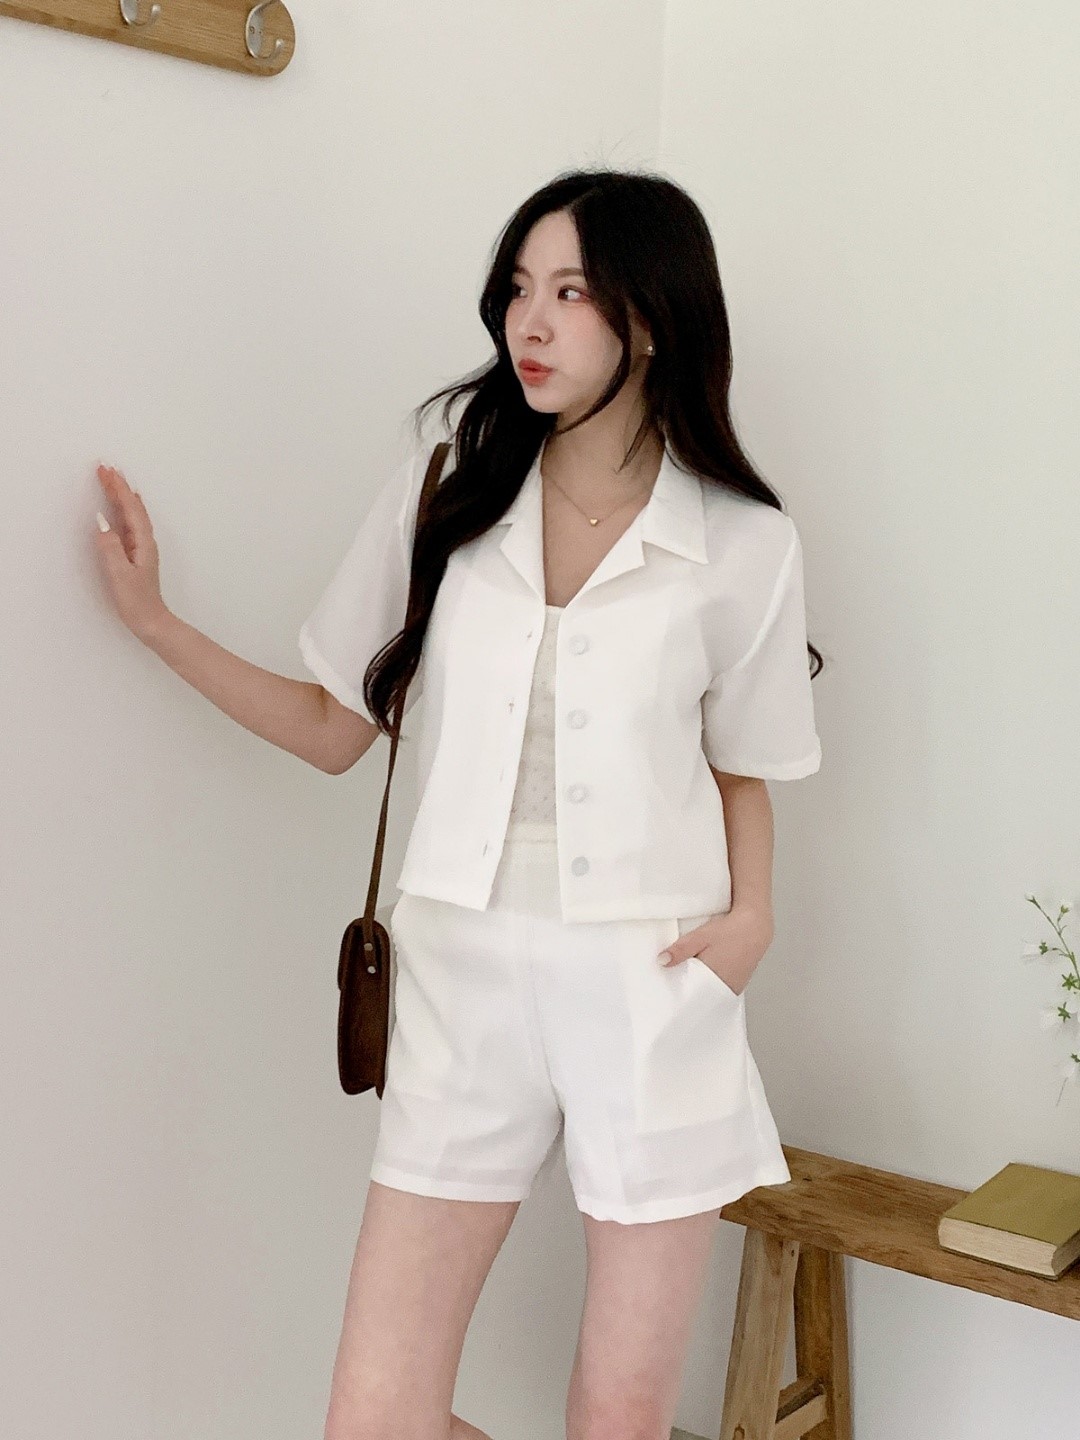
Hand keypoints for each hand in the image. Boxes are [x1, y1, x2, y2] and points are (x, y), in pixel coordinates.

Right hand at [93, 464, 169, 641]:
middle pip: (132, 507)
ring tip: (112, 479)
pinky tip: (122, 509)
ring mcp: (141, 548)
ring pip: (131, 514)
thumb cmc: (137, 602)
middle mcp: (145, 542)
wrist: (151, 622)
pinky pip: (130, 525)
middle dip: (118, 486)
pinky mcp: (136, 556)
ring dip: (121, 496)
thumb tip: (101, 522)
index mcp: (142, 543)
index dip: (118, 488)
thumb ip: (110, 547)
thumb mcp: (119, 574)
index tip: (106, 470)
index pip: (130, 508)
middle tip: (105, 467)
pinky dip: (124, 511)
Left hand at [657, 904, 774, 995]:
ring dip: (699, 987)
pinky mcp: (737, 983)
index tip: (665, 989)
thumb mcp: (700, 937)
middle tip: (673, 982)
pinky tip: (704, 973)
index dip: (677, 993)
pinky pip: (719, 988)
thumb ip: (681, 949)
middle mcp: (724, 988)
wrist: (756, 927)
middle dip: (686, 990)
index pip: (689, 996)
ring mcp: (732, 987)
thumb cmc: (730, 932)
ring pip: (709, 993)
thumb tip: (661, 961)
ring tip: (687, 977)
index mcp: (712, 980)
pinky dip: (710, 984)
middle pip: (699, 996)